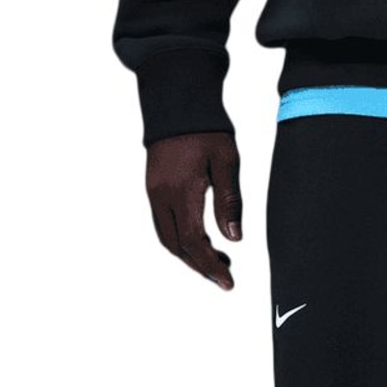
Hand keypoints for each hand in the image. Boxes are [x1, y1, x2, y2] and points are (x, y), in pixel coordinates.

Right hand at [145, 130, 242, 288]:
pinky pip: (162, 225)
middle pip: (177, 246)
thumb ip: (229, 201)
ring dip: (189, 255)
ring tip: (216, 261)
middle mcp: (162, 197)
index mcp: (182, 191)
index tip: (227, 281)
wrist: (177, 105)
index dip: (210, 265)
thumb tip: (234, 238)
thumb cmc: (206, 130)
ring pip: (167, 238)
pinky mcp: (152, 189)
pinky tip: (199, 240)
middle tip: (224, 276)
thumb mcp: (226, 161)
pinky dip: (180, 240)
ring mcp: (154, 194)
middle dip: (200, 265)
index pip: (194, 241)